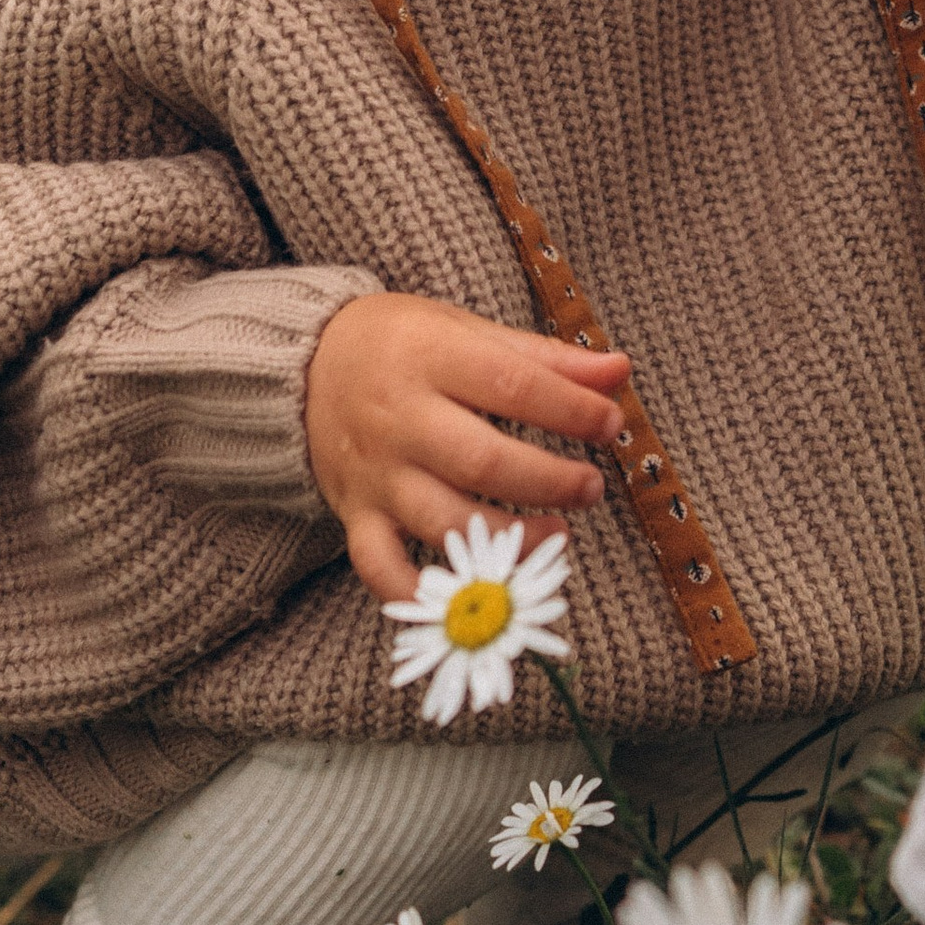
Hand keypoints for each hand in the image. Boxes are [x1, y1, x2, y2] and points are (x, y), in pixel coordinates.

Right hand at [305, 292, 634, 604]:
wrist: (303, 366)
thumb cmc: (402, 345)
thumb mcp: (469, 331)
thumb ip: (545, 359)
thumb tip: (620, 372)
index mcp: (431, 357)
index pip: (511, 384)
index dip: (571, 408)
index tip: (612, 424)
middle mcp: (400, 418)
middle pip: (482, 461)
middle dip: (548, 481)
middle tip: (590, 487)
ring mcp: (377, 473)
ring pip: (444, 520)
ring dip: (507, 539)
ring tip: (557, 537)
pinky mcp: (357, 515)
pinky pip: (382, 567)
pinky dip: (420, 593)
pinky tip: (471, 593)